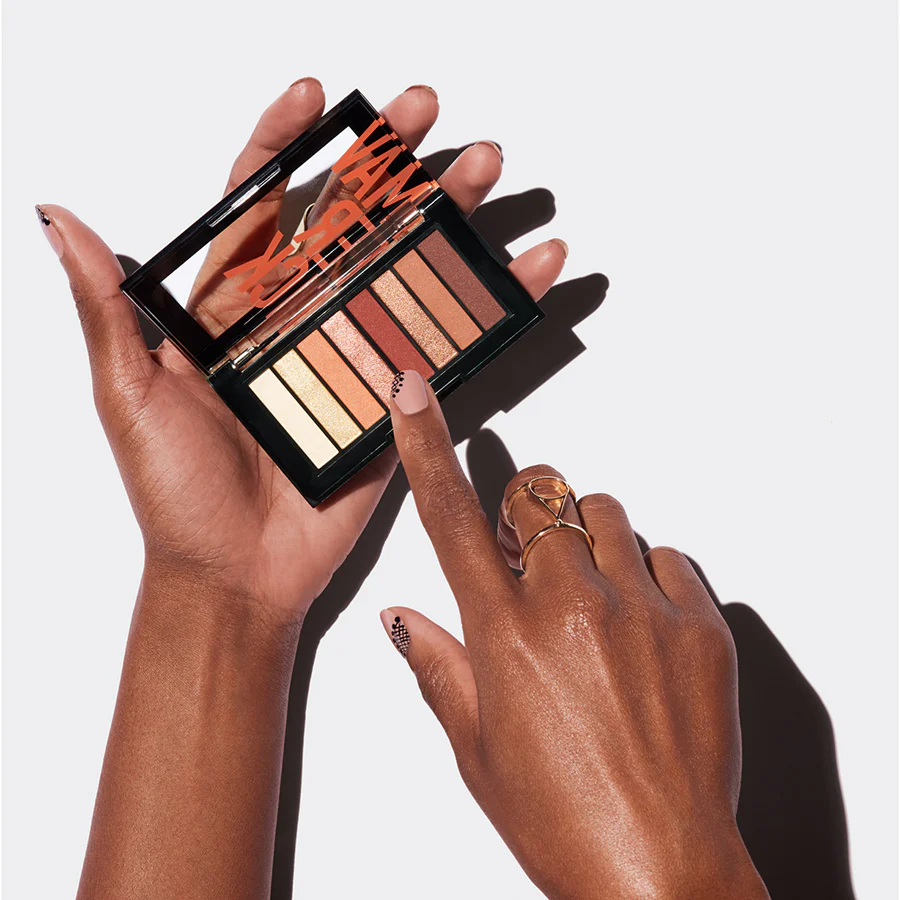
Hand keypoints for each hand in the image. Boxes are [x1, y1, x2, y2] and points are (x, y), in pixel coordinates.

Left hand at [37, 80, 568, 622]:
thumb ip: (107, 311)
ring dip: (449, 215)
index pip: (259, 206)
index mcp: (232, 309)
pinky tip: (527, 265)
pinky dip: (491, 304)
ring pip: (404, 268)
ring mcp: (351, 355)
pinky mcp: (393, 397)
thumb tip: (61, 221)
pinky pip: (444, 340)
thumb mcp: (129, 397)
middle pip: (349, 220)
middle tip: (423, 111)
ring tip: (484, 170)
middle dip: (387, 159)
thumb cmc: (174, 494)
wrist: (237, 575)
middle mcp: (296, 320)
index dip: (284, 145)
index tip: (316, 97)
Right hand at [380, 373, 769, 898]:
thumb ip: (438, 665)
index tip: (414, 394)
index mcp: (504, 634)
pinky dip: (646, 575)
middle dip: (529, 516)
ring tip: (592, 602)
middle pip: (540, 496)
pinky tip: (640, 626)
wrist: (661, 873)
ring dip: (588, 542)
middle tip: (533, 565)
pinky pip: (667, 555)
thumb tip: (404, 616)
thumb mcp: (476, 749)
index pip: (450, 516)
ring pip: (605, 513)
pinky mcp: (700, 623)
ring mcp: (642, 608)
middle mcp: (571, 606)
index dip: (426, 445)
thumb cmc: (561, 821)